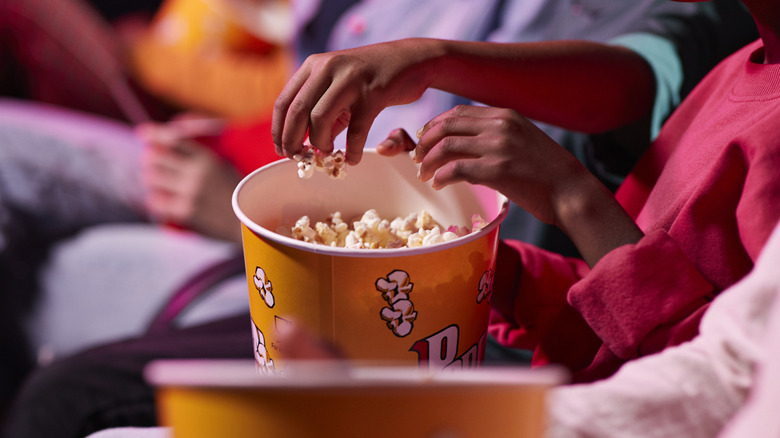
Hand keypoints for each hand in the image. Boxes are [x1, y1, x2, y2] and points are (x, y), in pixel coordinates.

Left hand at [137, 121, 242, 243]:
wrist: (248, 223)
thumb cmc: (237, 196)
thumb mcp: (225, 169)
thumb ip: (202, 160)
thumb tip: (176, 149)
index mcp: (207, 159)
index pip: (174, 140)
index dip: (155, 134)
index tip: (141, 134)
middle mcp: (196, 172)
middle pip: (155, 158)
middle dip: (150, 161)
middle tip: (151, 167)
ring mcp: (190, 192)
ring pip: (151, 179)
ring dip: (151, 182)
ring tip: (157, 186)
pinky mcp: (185, 211)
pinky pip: (155, 202)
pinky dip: (155, 202)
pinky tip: (161, 203)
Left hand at [272, 38, 442, 163]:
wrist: (410, 60)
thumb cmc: (371, 77)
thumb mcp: (340, 86)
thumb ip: (322, 109)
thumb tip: (306, 143)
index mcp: (314, 66)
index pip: (283, 102)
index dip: (278, 131)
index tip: (281, 150)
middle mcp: (328, 68)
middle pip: (297, 112)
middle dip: (293, 141)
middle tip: (299, 158)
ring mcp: (350, 79)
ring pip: (320, 119)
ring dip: (320, 143)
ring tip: (327, 153)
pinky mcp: (373, 93)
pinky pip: (356, 129)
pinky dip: (352, 150)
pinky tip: (352, 159)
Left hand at [414, 105, 590, 225]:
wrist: (571, 191)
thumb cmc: (547, 172)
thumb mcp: (524, 139)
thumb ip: (498, 135)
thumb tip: (467, 144)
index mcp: (505, 115)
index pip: (458, 112)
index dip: (434, 125)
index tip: (423, 138)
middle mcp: (500, 126)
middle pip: (446, 126)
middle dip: (425, 142)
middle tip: (416, 158)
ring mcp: (498, 147)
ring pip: (446, 147)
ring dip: (428, 162)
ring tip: (423, 175)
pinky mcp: (497, 171)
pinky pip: (455, 169)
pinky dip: (440, 177)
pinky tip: (438, 185)